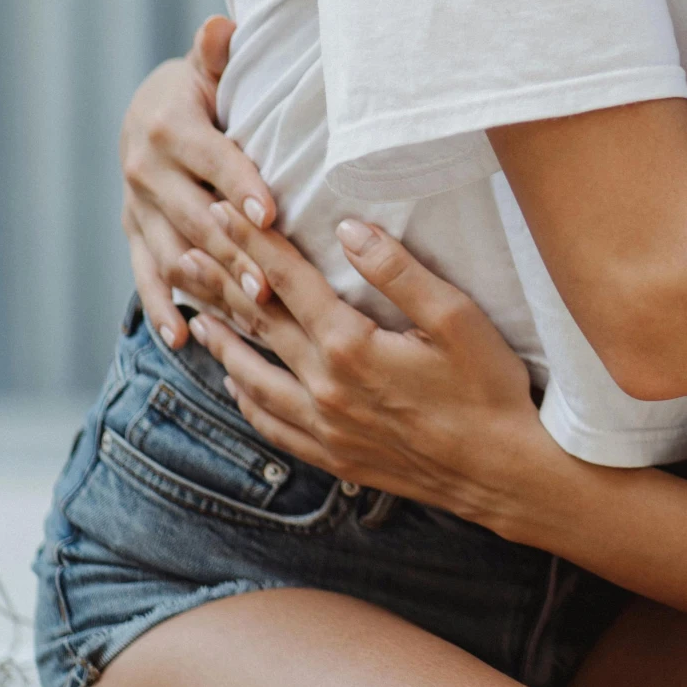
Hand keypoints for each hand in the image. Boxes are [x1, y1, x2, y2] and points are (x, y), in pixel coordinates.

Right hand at [120, 16, 275, 346]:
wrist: (146, 111)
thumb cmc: (200, 89)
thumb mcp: (207, 68)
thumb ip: (217, 54)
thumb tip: (223, 24)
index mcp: (170, 128)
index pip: (211, 160)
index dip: (240, 185)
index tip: (270, 214)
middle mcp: (146, 170)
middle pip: (195, 217)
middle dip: (233, 251)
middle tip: (273, 284)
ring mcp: (137, 208)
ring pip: (174, 255)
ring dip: (209, 287)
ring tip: (248, 316)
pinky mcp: (134, 235)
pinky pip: (146, 277)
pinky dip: (162, 309)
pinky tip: (185, 338)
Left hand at [189, 214, 555, 537]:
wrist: (505, 473)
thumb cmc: (491, 389)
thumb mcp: (457, 318)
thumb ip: (398, 271)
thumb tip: (348, 229)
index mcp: (351, 346)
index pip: (288, 282)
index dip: (252, 243)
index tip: (219, 212)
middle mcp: (325, 388)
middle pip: (259, 324)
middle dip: (218, 284)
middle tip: (181, 256)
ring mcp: (326, 428)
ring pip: (253, 378)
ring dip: (221, 343)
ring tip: (193, 316)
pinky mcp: (335, 456)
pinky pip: (272, 426)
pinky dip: (245, 400)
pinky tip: (235, 385)